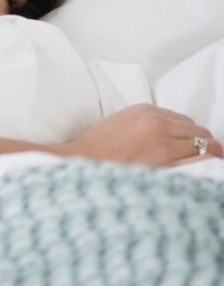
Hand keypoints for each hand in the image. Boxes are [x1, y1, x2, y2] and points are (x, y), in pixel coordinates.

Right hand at [61, 103, 221, 166]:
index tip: (185, 148)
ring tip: (204, 169)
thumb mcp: (117, 124)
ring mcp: (165, 142)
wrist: (78, 165)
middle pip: (198, 131)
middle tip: (197, 161)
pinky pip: (202, 160)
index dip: (186, 136)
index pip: (183, 121)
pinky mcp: (167, 162)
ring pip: (207, 144)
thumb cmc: (92, 151)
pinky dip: (206, 166)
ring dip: (207, 156)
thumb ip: (142, 125)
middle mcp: (159, 122)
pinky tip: (203, 174)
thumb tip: (163, 137)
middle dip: (201, 145)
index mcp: (145, 111)